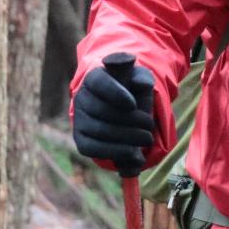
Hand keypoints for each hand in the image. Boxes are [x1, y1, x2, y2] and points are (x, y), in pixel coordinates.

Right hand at [71, 57, 156, 172]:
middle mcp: (81, 97)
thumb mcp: (140, 79)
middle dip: (130, 119)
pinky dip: (114, 151)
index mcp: (94, 77)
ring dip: (126, 136)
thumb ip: (143, 77)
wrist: (125, 111)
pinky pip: (91, 148)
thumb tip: (142, 83)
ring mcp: (79, 119)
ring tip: (147, 138)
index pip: (99, 83)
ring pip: (98, 130)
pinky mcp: (81, 139)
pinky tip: (132, 151)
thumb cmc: (132, 90)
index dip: (115, 93)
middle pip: (101, 110)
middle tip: (150, 124)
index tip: (133, 104)